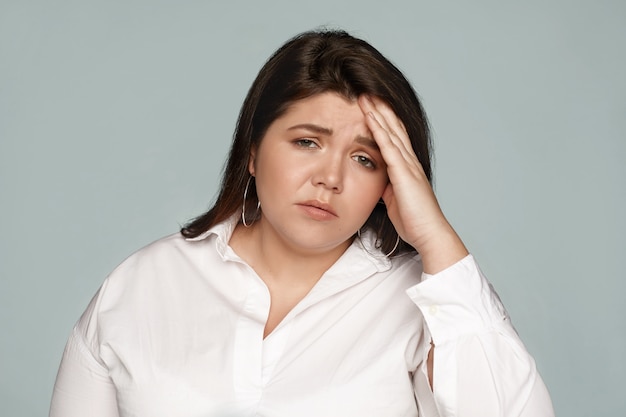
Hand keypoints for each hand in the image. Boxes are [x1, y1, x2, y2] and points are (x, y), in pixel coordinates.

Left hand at [358, 95, 467, 273]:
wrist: (428, 233)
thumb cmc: (413, 220)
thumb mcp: (394, 200)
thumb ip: (387, 187)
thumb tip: (379, 182)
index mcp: (407, 167)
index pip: (394, 137)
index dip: (383, 119)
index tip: (370, 105)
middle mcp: (409, 161)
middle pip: (393, 128)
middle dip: (380, 109)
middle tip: (366, 90)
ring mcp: (408, 165)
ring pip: (391, 132)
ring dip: (378, 113)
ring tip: (365, 96)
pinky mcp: (404, 173)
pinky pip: (389, 147)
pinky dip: (379, 131)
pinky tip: (370, 118)